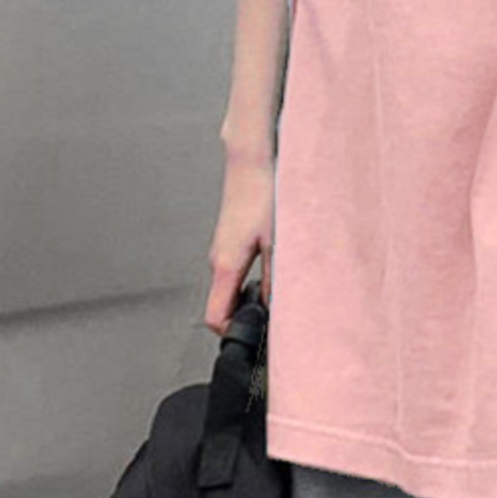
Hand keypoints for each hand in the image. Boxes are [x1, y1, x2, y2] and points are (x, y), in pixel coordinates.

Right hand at [203, 147, 275, 334]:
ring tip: (281, 292)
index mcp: (225, 265)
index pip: (215, 318)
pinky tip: (278, 266)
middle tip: (276, 319)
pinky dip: (255, 276)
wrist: (253, 158)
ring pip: (234, 286)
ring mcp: (223, 247)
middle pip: (225, 304)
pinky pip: (239, 269)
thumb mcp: (279, 242)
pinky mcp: (233, 237)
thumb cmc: (264, 193)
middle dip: (248, 317)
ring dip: (254, 295)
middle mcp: (218, 259)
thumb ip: (277, 279)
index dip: (233, 335)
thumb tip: (279, 308)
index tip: (254, 339)